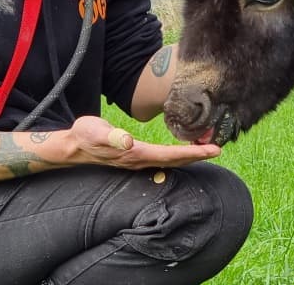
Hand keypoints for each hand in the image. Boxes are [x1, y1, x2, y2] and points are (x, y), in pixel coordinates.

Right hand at [67, 115, 220, 168]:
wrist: (74, 145)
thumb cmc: (85, 135)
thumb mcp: (95, 131)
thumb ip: (111, 136)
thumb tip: (128, 141)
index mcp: (135, 154)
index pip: (170, 156)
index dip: (193, 153)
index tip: (213, 150)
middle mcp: (140, 161)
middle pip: (175, 161)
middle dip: (197, 156)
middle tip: (219, 148)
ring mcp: (138, 161)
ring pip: (170, 161)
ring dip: (189, 156)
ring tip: (207, 148)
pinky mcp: (136, 157)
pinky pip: (163, 158)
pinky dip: (178, 155)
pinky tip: (185, 149)